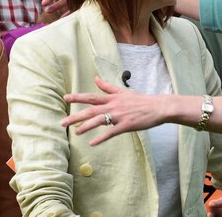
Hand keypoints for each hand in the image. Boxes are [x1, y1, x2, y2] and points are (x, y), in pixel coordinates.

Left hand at [61, 77, 184, 145]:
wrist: (159, 107)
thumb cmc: (141, 100)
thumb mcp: (123, 91)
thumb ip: (108, 87)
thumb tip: (95, 78)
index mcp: (112, 98)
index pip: (92, 96)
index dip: (78, 97)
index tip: (65, 97)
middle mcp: (114, 105)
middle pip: (91, 110)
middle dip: (76, 116)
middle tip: (62, 122)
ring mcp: (120, 115)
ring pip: (99, 120)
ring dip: (86, 127)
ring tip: (75, 133)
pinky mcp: (127, 125)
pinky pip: (111, 132)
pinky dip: (101, 138)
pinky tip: (92, 143)